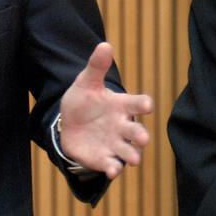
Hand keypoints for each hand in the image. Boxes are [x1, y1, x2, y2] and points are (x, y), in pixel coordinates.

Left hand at [58, 42, 153, 178]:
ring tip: (133, 159)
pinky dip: (113, 169)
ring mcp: (114, 144)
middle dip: (140, 135)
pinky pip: (112, 165)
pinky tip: (111, 171)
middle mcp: (122, 126)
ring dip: (132, 156)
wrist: (69, 124)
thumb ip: (96, 66)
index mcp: (121, 105)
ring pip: (128, 152)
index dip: (142, 104)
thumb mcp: (86, 82)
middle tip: (142, 139)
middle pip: (136, 131)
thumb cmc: (84, 101)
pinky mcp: (104, 158)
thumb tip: (105, 45)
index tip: (146, 105)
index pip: (136, 104)